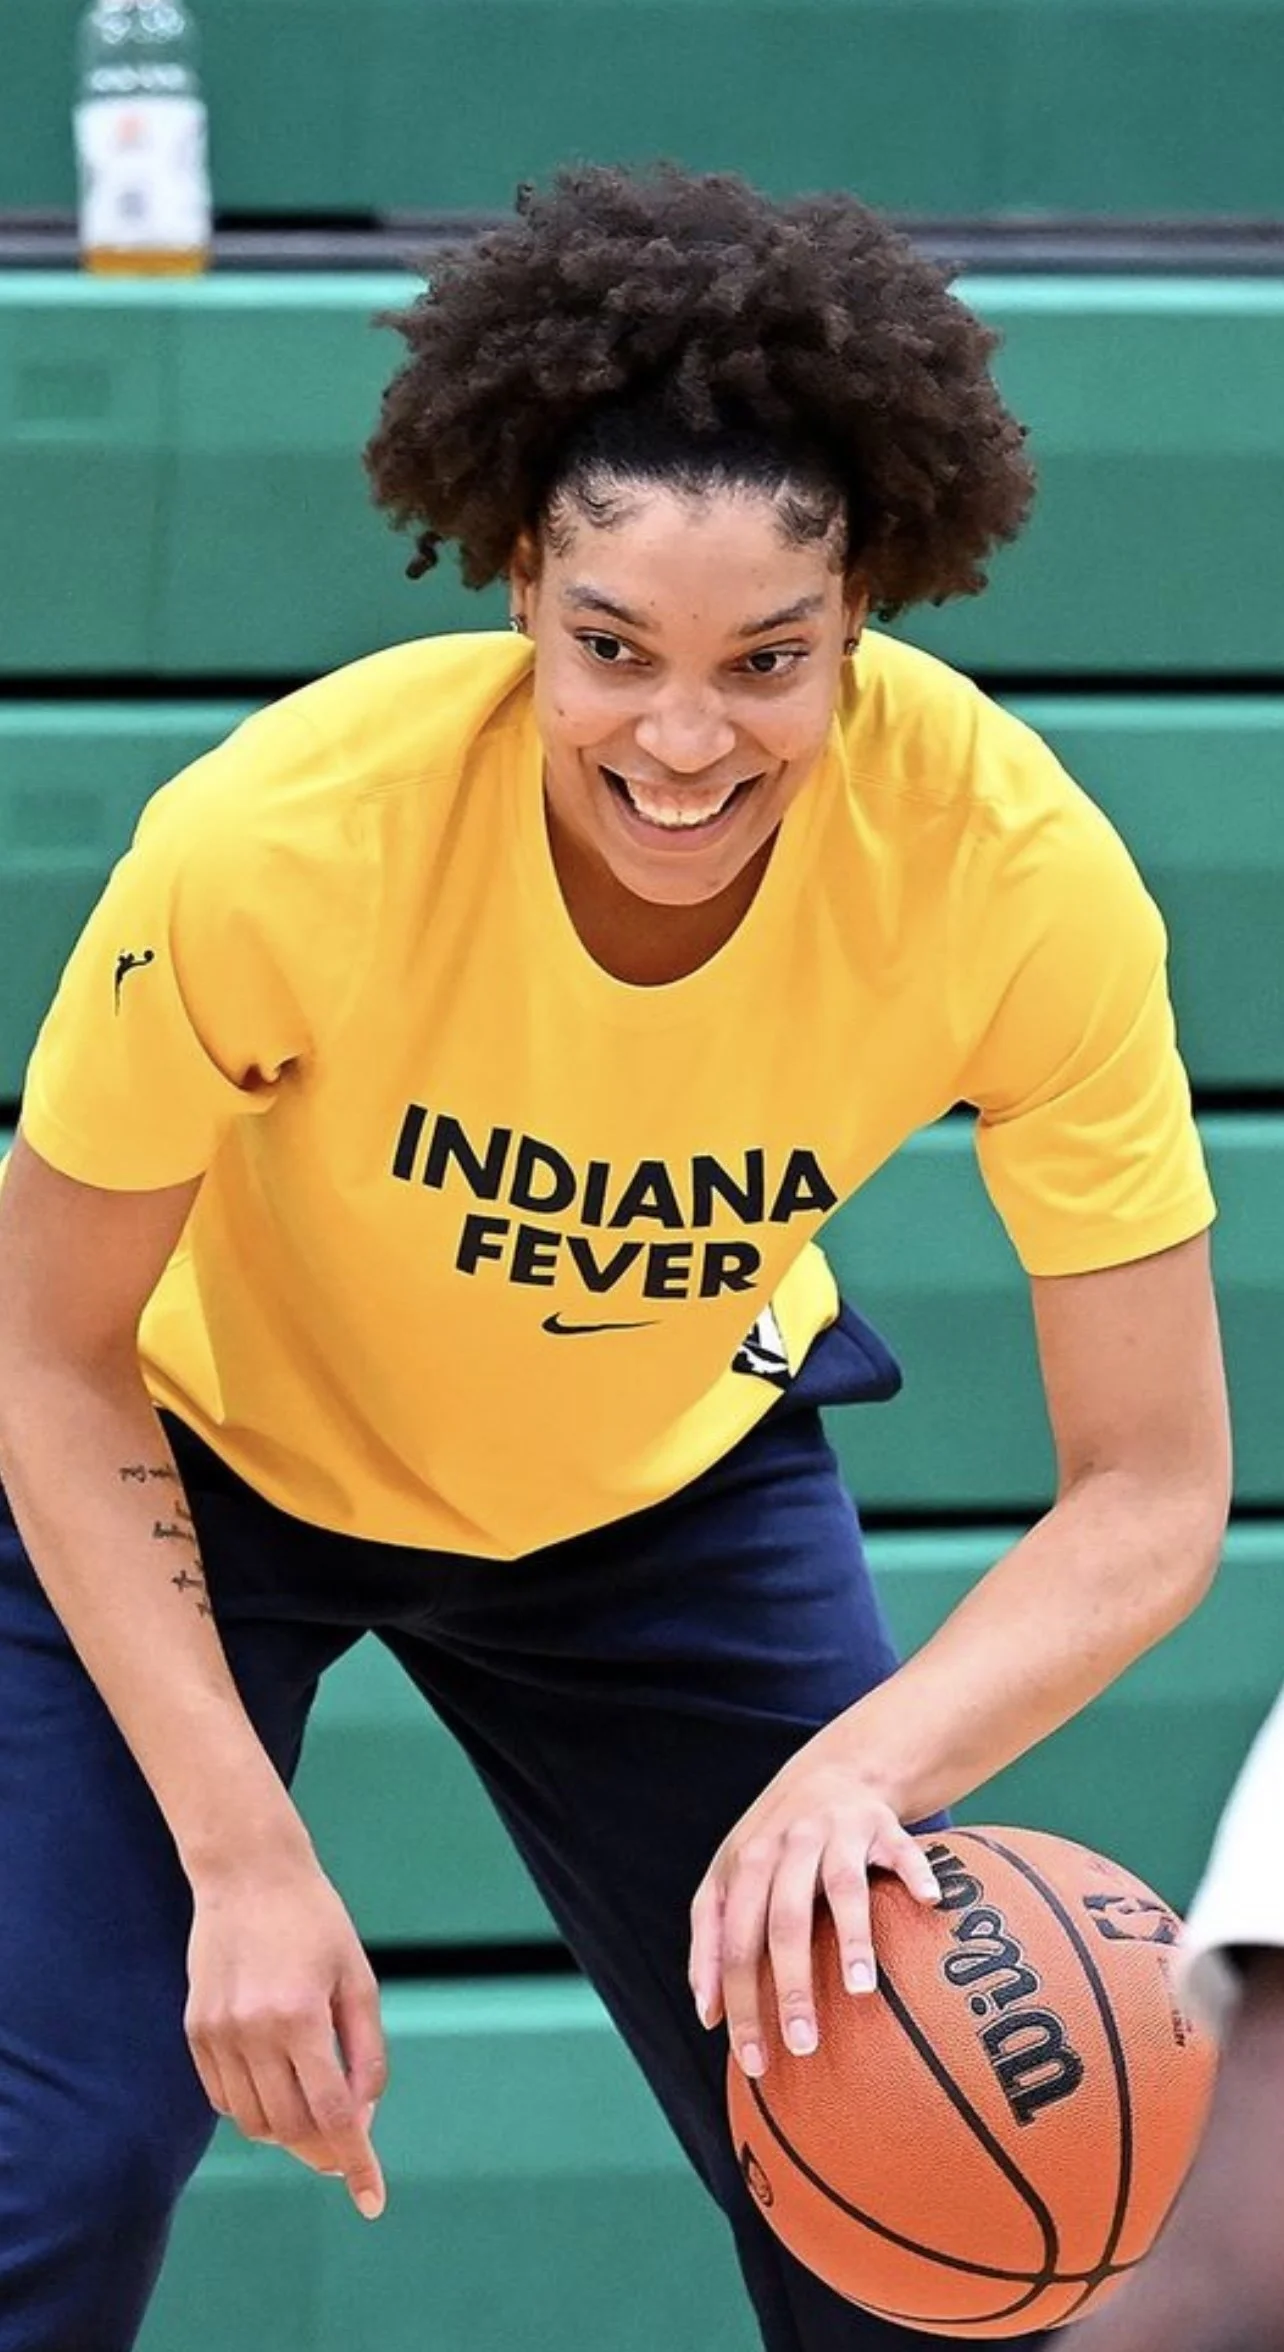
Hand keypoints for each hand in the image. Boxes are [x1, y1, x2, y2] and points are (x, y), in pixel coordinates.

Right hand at [185, 1850, 387, 2217]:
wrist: (247, 1874)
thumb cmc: (316, 1923)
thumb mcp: (358, 1980)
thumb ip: (365, 2053)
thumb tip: (361, 2119)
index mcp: (302, 2016)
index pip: (333, 2115)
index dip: (356, 2161)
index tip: (371, 2200)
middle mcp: (254, 2031)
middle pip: (292, 2128)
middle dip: (325, 2149)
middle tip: (348, 2148)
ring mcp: (218, 2033)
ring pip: (255, 2122)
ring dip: (289, 2131)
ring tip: (313, 2110)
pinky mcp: (195, 2031)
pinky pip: (223, 2098)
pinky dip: (253, 2108)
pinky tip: (276, 2086)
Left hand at [688, 1732, 937, 2079]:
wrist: (835, 1769)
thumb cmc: (777, 1843)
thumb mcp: (731, 1878)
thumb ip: (710, 1939)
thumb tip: (707, 2015)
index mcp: (745, 1865)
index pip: (733, 1941)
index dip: (740, 2001)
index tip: (754, 2061)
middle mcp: (788, 1846)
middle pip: (783, 1920)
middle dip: (791, 1985)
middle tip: (804, 2045)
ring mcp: (836, 1832)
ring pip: (841, 1885)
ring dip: (850, 1936)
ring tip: (859, 1990)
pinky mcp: (882, 1824)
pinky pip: (901, 1850)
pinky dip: (914, 1872)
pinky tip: (929, 1901)